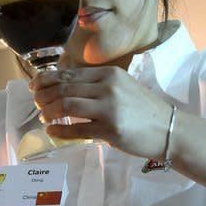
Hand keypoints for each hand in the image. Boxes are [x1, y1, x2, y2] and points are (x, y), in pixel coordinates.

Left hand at [30, 66, 173, 158]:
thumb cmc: (142, 109)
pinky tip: (51, 131)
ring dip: (49, 112)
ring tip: (43, 116)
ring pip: (67, 106)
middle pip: (64, 89)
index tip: (34, 85)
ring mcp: (109, 109)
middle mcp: (107, 88)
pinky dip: (60, 130)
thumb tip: (61, 86)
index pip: (69, 74)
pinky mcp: (110, 130)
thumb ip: (95, 84)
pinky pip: (77, 129)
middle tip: (36, 103)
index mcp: (108, 74)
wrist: (170, 130)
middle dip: (44, 96)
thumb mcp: (120, 86)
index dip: (46, 79)